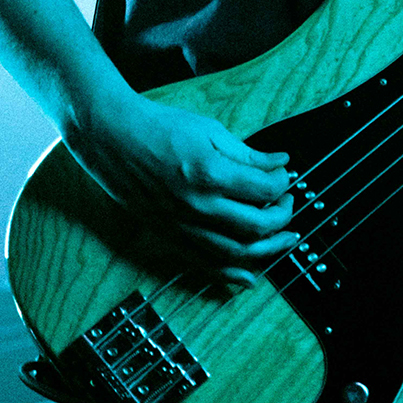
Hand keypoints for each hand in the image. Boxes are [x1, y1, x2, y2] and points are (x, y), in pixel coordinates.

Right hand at [66, 93, 299, 284]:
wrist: (115, 140)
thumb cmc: (162, 127)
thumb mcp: (210, 130)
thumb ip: (248, 153)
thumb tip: (280, 163)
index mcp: (211, 172)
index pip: (263, 190)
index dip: (283, 184)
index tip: (286, 176)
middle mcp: (198, 205)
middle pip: (255, 226)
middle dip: (282, 217)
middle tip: (288, 204)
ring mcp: (183, 225)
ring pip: (235, 253)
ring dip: (267, 250)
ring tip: (285, 238)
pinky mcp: (170, 236)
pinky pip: (205, 265)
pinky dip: (231, 275)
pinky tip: (251, 275)